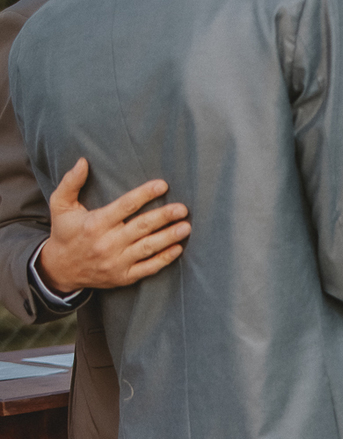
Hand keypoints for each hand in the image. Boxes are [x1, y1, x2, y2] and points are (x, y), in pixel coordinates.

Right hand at [38, 159, 190, 292]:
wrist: (60, 270)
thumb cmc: (64, 233)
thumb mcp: (60, 205)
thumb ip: (71, 183)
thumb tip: (83, 161)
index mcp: (95, 223)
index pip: (125, 206)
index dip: (145, 194)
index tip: (163, 185)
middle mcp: (107, 243)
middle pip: (141, 227)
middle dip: (164, 216)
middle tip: (182, 209)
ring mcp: (117, 262)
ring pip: (148, 247)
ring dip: (169, 237)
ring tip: (186, 227)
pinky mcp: (124, 277)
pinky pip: (148, 268)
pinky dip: (164, 259)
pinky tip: (177, 248)